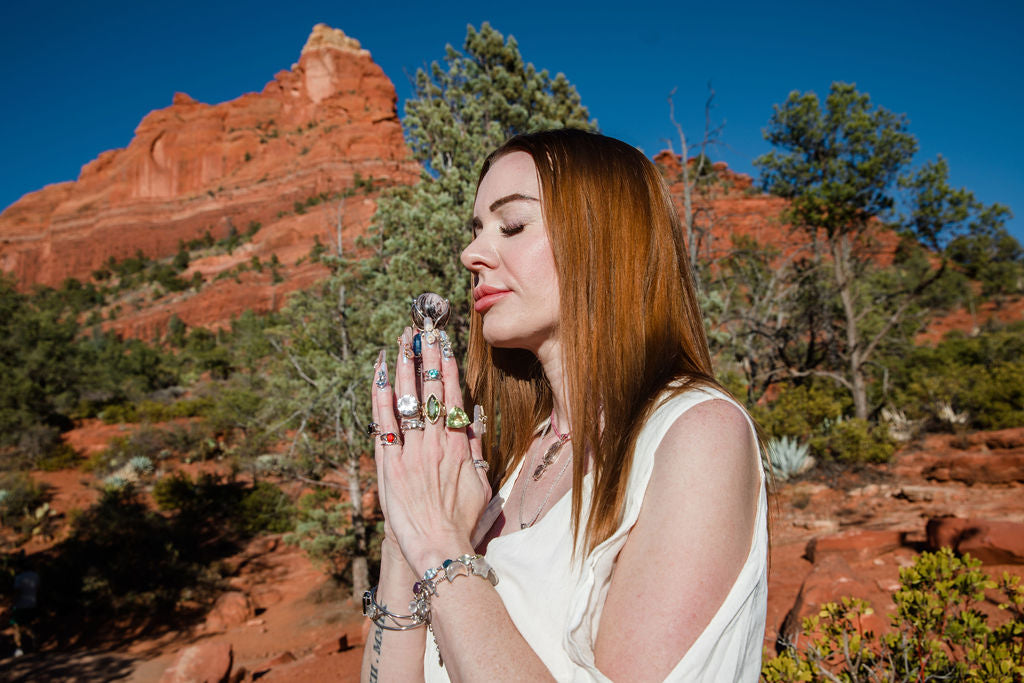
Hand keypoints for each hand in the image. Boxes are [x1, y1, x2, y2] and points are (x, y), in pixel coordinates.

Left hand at [371, 325, 490, 574]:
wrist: (438, 547)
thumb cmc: (461, 521)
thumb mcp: (481, 484)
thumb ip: (475, 449)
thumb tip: (474, 418)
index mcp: (459, 445)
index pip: (454, 395)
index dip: (448, 366)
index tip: (444, 342)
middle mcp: (435, 442)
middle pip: (431, 390)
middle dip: (426, 357)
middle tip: (422, 329)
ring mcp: (410, 452)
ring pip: (407, 401)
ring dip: (404, 367)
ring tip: (401, 341)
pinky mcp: (388, 466)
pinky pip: (383, 425)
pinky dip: (380, 398)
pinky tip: (378, 376)